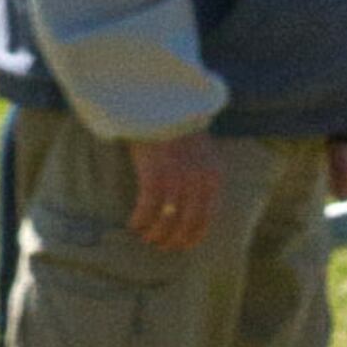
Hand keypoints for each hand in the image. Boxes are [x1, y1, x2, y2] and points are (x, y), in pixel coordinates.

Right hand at [127, 131, 223, 249]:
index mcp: (213, 177)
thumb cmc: (175, 126)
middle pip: (187, 224)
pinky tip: (133, 224)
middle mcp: (199, 181)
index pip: (207, 218)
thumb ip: (199, 176)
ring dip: (155, 233)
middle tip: (159, 245)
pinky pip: (148, 208)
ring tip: (145, 236)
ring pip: (168, 220)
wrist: (161, 101)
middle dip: (172, 240)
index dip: (193, 236)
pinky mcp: (155, 174)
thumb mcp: (199, 152)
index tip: (181, 245)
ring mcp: (177, 178)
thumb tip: (187, 204)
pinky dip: (140, 220)